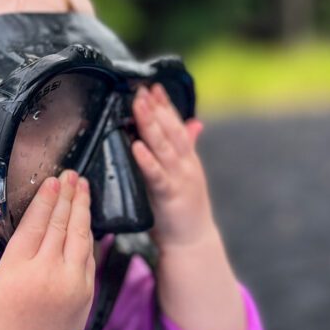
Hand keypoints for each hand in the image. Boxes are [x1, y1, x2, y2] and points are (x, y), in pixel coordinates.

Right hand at [0, 169, 94, 329]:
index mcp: (17, 272)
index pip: (36, 225)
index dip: (46, 200)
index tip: (53, 180)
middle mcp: (47, 275)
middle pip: (60, 225)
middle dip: (67, 196)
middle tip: (71, 174)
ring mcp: (71, 284)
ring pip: (80, 237)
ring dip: (82, 209)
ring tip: (83, 188)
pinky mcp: (86, 294)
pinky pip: (89, 257)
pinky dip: (88, 236)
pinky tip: (86, 221)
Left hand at [131, 83, 247, 329]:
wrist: (193, 243)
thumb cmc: (183, 210)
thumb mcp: (185, 175)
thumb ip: (186, 148)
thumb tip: (193, 122)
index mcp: (187, 159)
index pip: (176, 125)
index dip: (165, 105)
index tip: (153, 85)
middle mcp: (186, 165)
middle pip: (170, 131)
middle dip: (155, 108)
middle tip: (141, 88)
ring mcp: (180, 180)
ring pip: (164, 147)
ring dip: (150, 125)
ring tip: (137, 106)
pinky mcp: (170, 197)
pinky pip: (156, 175)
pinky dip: (147, 159)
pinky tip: (136, 145)